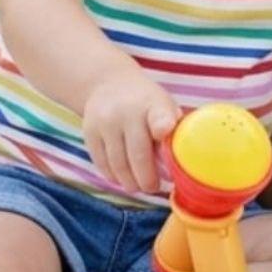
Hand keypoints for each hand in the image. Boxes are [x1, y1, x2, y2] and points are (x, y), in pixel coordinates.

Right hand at [82, 67, 179, 194]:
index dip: (162, 126)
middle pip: (137, 155)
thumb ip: (173, 129)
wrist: (108, 83)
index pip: (158, 116)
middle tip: (152, 188)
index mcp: (153, 104)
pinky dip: (113, 175)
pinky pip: (102, 163)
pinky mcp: (89, 132)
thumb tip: (182, 162)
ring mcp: (105, 122)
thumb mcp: (164, 105)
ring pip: (117, 164)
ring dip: (129, 182)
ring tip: (138, 187)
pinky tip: (121, 178)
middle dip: (146, 179)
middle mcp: (126, 112)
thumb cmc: (146, 102)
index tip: (164, 134)